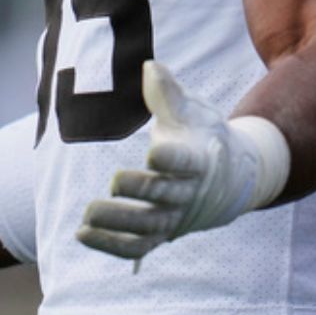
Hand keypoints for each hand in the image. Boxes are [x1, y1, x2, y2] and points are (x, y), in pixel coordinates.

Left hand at [76, 61, 289, 261]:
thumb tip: (149, 67)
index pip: (187, 163)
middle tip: (113, 182)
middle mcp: (188, 194)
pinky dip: (111, 245)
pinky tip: (82, 234)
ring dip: (118, 223)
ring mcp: (174, 218)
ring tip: (88, 215)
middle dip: (140, 191)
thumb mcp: (195, 112)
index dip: (172, 160)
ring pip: (147, 227)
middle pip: (165, 197)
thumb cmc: (203, 136)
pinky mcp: (160, 235)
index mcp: (200, 160)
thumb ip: (169, 94)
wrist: (233, 179)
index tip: (153, 153)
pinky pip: (137, 247)